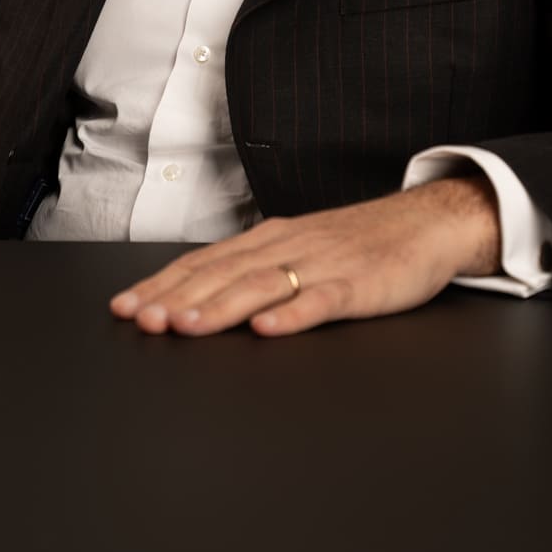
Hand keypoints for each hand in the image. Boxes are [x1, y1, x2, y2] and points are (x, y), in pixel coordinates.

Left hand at [109, 175, 499, 337]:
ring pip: (263, 285)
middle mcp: (289, 247)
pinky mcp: (361, 284)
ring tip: (189, 327)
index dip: (163, 284)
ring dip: (222, 307)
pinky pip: (323, 300)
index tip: (126, 306)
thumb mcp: (299, 249)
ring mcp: (325, 265)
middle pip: (223, 274)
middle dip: (179, 298)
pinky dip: (293, 314)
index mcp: (270, 240)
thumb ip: (254, 271)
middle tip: (143, 319)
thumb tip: (197, 297)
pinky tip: (270, 328)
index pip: (204, 262)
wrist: (425, 223)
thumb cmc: (359, 243)